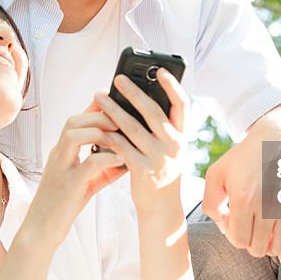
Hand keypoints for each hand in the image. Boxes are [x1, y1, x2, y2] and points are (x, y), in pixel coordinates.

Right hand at [31, 107, 128, 245]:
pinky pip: (88, 164)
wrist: (41, 231)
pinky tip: (120, 159)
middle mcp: (58, 155)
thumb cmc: (63, 205)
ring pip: (75, 135)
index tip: (111, 96)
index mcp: (62, 152)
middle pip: (74, 121)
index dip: (94, 107)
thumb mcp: (86, 181)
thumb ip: (104, 167)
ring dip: (100, 131)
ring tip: (120, 135)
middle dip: (99, 115)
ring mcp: (61, 168)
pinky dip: (105, 157)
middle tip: (121, 118)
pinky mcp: (69, 185)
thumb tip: (126, 156)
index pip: (76, 121)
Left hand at [94, 70, 186, 215]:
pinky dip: (109, 135)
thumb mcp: (169, 149)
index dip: (173, 86)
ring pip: (133, 127)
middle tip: (119, 78)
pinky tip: (97, 126)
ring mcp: (159, 158)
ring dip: (114, 110)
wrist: (161, 208)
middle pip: (153, 112)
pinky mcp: (143, 171)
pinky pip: (122, 147)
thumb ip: (162, 128)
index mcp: (182, 136)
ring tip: (100, 97)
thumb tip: (142, 100)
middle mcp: (174, 145)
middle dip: (134, 92)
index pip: (183, 105)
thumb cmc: (161, 172)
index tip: (162, 71)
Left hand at [202, 110, 280, 260]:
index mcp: (244, 197)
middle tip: (250, 225)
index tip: (235, 220)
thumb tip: (225, 229)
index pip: (238, 240)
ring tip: (265, 232)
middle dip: (251, 241)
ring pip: (280, 249)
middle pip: (258, 248)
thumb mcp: (218, 173)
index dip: (234, 234)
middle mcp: (269, 205)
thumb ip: (211, 204)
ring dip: (270, 246)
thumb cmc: (246, 158)